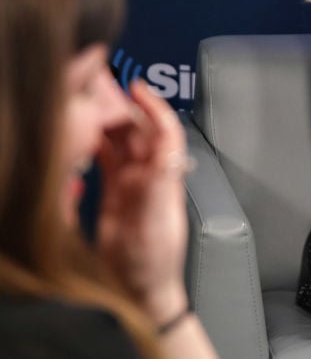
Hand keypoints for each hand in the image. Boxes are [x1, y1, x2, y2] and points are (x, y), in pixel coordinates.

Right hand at [95, 80, 190, 322]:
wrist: (141, 288)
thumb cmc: (155, 260)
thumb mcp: (157, 222)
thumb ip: (158, 188)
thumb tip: (165, 156)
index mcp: (164, 176)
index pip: (164, 132)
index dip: (152, 107)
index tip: (136, 88)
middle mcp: (149, 175)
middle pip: (138, 130)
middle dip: (122, 105)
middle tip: (100, 85)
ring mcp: (131, 181)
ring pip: (120, 140)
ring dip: (106, 120)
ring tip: (87, 101)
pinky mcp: (114, 191)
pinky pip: (106, 158)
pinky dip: (96, 143)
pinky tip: (83, 132)